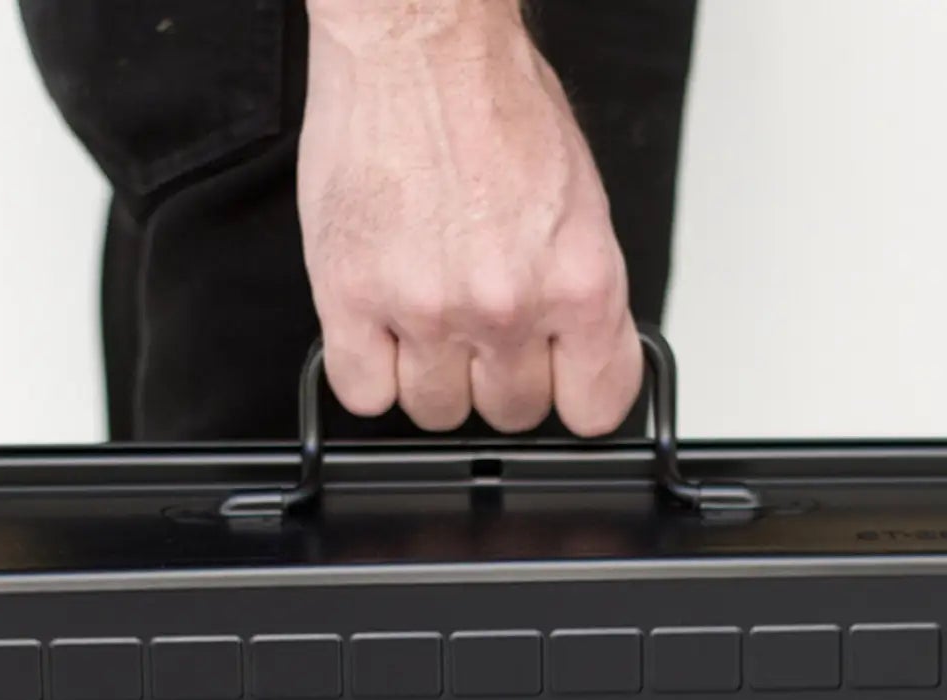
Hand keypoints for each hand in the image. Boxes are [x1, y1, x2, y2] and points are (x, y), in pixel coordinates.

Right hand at [298, 0, 642, 434]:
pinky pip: (362, 392)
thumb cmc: (495, 102)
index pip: (594, 407)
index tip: (557, 381)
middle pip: (510, 413)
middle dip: (496, 376)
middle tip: (481, 323)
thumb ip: (576, 296)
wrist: (419, 40)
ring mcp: (427, 307)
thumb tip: (571, 356)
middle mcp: (507, 303)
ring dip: (430, 373)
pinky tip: (380, 326)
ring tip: (427, 309)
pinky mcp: (352, 298)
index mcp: (578, 280)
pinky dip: (369, 370)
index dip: (572, 395)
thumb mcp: (580, 204)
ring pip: (435, 411)